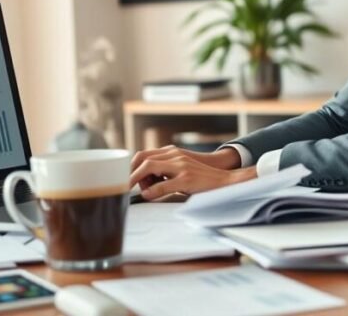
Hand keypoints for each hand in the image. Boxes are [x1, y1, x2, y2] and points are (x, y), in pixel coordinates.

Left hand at [129, 147, 254, 200]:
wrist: (224, 180)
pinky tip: (148, 196)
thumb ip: (163, 172)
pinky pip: (163, 184)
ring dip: (137, 180)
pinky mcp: (186, 179)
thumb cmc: (200, 178)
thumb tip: (144, 182)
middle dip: (129, 172)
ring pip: (149, 167)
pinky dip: (152, 191)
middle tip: (123, 186)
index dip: (131, 166)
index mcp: (172, 152)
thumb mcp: (179, 170)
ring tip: (138, 191)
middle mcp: (175, 156)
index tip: (123, 178)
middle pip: (143, 158)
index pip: (144, 154)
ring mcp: (180, 166)